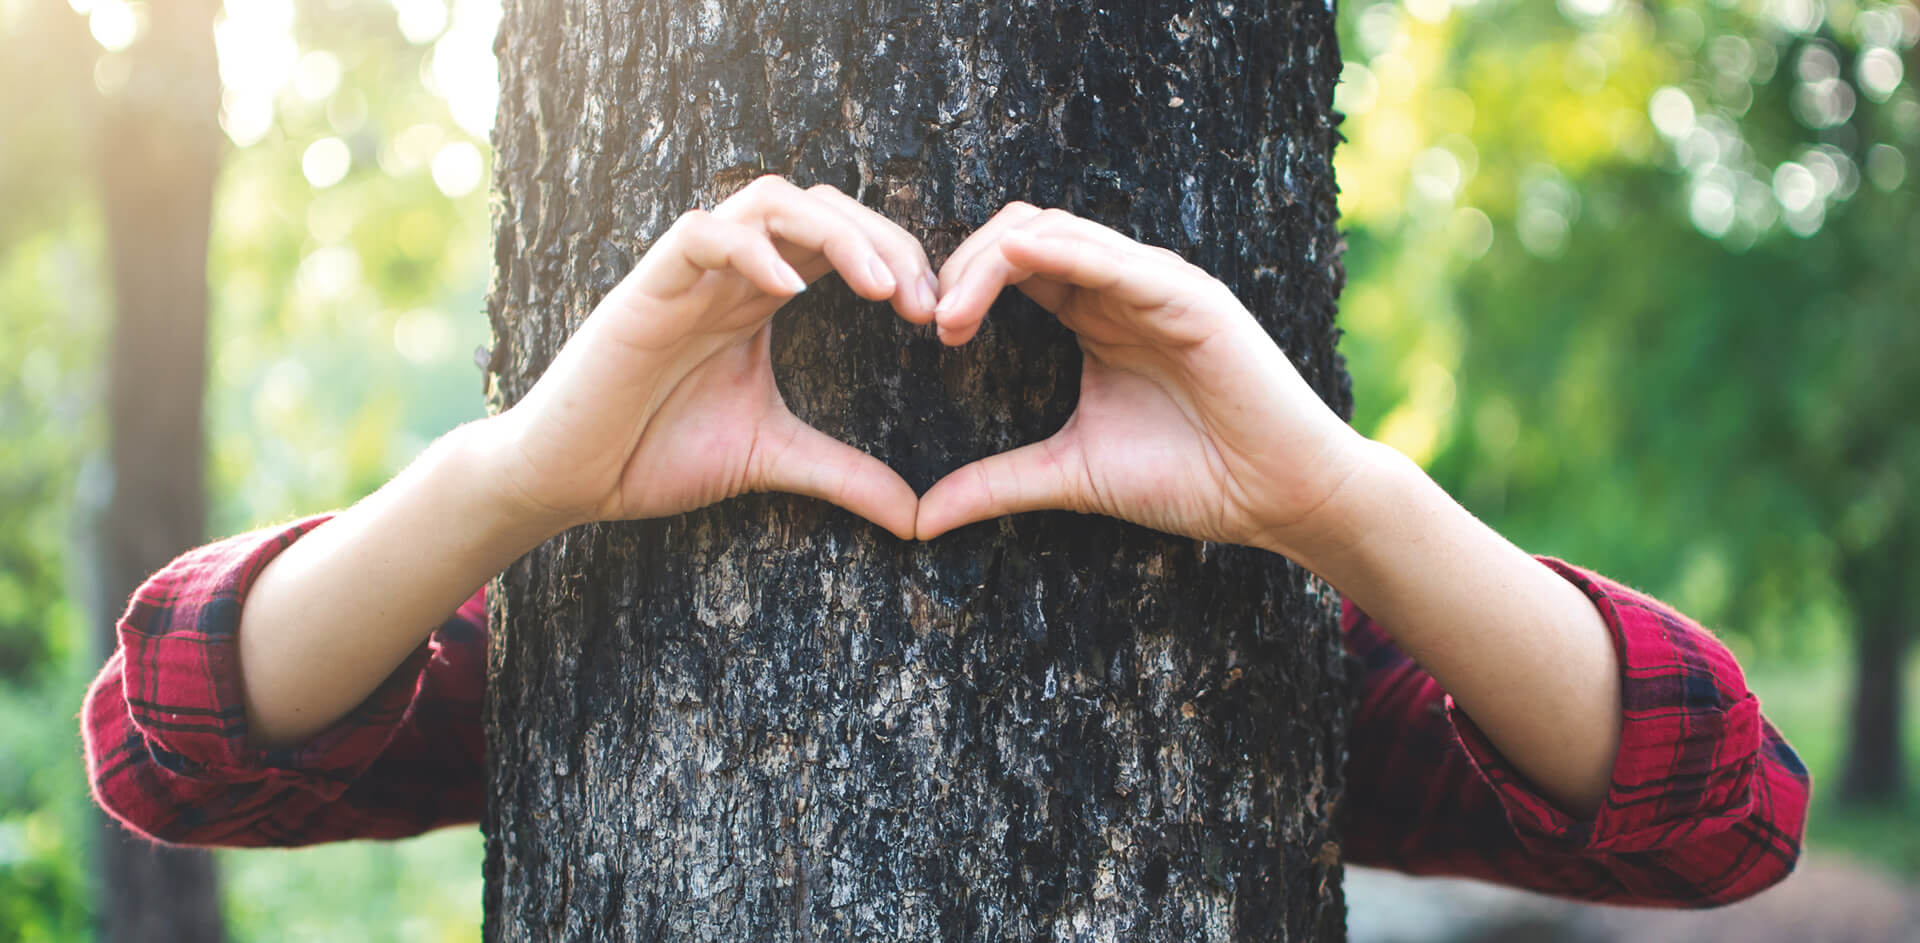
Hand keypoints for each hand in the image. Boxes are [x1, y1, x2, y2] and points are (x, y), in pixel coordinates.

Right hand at [487, 176, 936, 538]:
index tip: (938, 316)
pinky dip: (750, 249)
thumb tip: (918, 516)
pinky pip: (700, 235)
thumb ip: (845, 475)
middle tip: (924, 300)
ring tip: (879, 288)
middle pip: (819, 205)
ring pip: (768, 200)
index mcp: (761, 295)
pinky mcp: (644, 291)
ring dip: (835, 233)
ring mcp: (687, 274)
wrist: (569, 479)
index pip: (842, 239)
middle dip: (884, 239)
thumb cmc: (656, 454)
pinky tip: (791, 291)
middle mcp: (730, 271)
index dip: (898, 259)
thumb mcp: (773, 460)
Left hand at [915, 204, 1371, 555]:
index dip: (958, 285)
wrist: (1278, 498)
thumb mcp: (1071, 474)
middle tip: (928, 320)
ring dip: (990, 262)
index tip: (925, 335)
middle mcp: (1121, 286)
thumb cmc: (1191, 479)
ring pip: (1056, 231)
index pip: (1011, 265)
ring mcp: (1156, 284)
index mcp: (1093, 313)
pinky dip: (1059, 251)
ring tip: (950, 317)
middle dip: (961, 266)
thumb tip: (918, 518)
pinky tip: (1014, 265)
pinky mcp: (1189, 297)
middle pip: (1021, 233)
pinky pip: (1113, 258)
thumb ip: (996, 483)